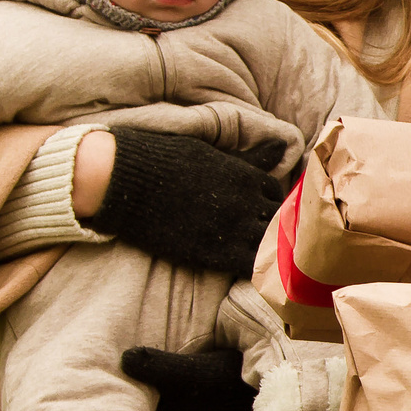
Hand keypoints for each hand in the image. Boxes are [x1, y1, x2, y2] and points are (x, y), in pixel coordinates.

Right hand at [89, 128, 291, 280]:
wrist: (128, 181)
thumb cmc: (166, 161)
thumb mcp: (213, 153)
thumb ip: (251, 157)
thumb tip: (282, 143)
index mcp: (247, 176)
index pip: (277, 195)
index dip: (270, 203)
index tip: (258, 210)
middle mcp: (247, 203)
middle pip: (278, 221)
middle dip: (273, 227)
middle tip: (261, 234)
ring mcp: (232, 230)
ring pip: (271, 245)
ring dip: (268, 249)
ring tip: (258, 253)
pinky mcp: (215, 254)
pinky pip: (251, 266)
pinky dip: (257, 268)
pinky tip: (250, 268)